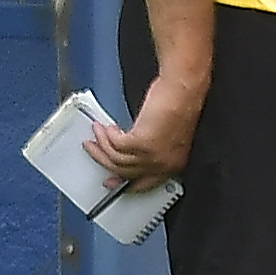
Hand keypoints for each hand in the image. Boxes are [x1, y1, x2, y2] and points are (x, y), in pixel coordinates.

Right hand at [87, 70, 205, 188]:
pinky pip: (114, 145)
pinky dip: (107, 135)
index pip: (145, 184)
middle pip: (124, 173)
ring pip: (115, 159)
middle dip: (103, 160)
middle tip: (92, 149)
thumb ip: (151, 150)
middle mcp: (163, 164)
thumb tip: (128, 153)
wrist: (183, 90)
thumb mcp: (166, 136)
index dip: (123, 184)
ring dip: (101, 144)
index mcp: (172, 164)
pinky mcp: (142, 143)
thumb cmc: (179, 105)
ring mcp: (153, 155)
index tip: (110, 181)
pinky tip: (108, 126)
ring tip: (97, 131)